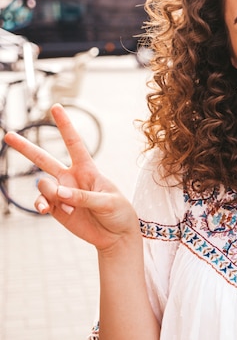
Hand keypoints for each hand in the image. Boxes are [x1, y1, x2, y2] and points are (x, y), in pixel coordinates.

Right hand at [3, 104, 138, 251]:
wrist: (116, 235)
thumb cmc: (119, 213)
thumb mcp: (108, 202)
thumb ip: (84, 197)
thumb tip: (59, 193)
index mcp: (88, 169)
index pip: (74, 143)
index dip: (65, 125)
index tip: (56, 107)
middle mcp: (71, 178)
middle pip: (44, 159)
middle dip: (26, 147)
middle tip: (8, 135)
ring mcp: (62, 193)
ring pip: (42, 185)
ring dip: (50, 194)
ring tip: (68, 207)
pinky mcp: (56, 209)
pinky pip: (41, 202)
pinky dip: (42, 205)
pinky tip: (47, 210)